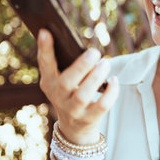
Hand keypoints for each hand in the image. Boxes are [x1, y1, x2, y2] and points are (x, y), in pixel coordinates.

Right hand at [37, 29, 118, 144]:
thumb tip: (82, 44)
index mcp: (49, 83)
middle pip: (67, 82)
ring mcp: (73, 110)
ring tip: (105, 63)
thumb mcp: (61, 81)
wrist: (74, 128)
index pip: (45, 64)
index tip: (45, 31)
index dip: (44, 48)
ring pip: (83, 94)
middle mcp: (58, 97)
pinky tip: (115, 80)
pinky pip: (102, 106)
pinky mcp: (89, 119)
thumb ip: (66, 64)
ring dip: (96, 77)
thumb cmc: (70, 94)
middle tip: (95, 52)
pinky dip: (111, 92)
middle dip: (81, 66)